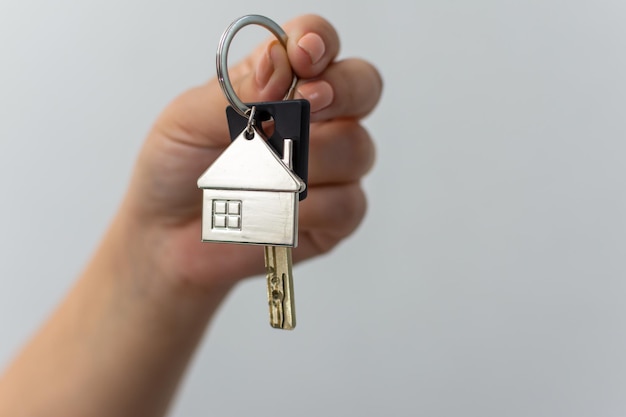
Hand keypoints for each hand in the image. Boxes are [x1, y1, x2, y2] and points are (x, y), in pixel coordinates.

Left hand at [117, 14, 381, 291]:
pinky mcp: (335, 216)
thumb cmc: (177, 170)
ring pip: (357, 147)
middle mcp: (316, 121)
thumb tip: (279, 65)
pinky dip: (308, 208)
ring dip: (308, 161)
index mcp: (280, 85)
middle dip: (342, 89)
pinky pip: (347, 203)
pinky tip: (274, 210)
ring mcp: (331, 169)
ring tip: (260, 176)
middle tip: (309, 103)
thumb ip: (235, 91)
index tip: (302, 57)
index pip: (317, 44)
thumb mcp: (188, 119)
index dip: (318, 42)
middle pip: (362, 86)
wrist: (167, 237)